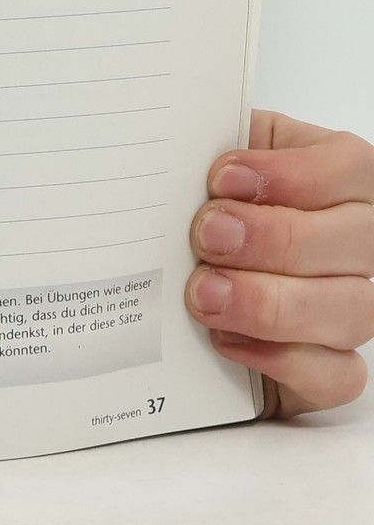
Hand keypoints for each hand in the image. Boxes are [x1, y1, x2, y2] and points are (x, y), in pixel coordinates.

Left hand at [189, 110, 373, 415]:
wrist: (177, 275)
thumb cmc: (201, 205)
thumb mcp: (202, 162)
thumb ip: (202, 149)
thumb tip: (170, 151)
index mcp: (336, 178)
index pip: (349, 168)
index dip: (291, 175)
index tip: (221, 179)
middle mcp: (355, 242)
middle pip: (356, 241)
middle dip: (275, 238)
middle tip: (207, 236)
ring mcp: (350, 306)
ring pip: (352, 310)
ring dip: (271, 303)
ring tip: (204, 294)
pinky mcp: (331, 366)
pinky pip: (338, 376)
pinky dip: (282, 360)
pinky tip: (225, 341)